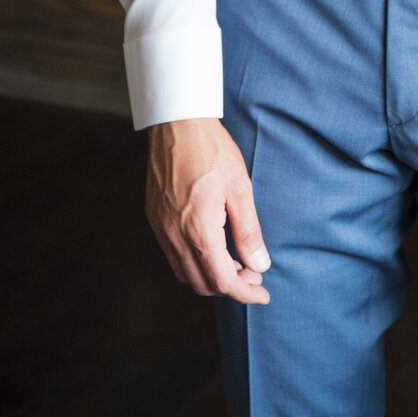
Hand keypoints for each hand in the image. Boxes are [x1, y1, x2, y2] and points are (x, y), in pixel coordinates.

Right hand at [145, 117, 271, 304]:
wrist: (178, 122)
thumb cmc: (212, 151)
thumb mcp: (240, 189)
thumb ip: (249, 232)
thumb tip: (260, 265)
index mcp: (198, 230)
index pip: (222, 281)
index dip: (245, 293)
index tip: (263, 294)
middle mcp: (174, 235)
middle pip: (201, 284)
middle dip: (230, 286)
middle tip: (252, 273)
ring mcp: (160, 227)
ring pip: (184, 272)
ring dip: (210, 275)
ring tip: (234, 260)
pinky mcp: (154, 217)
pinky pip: (172, 254)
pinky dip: (194, 260)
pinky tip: (211, 243)